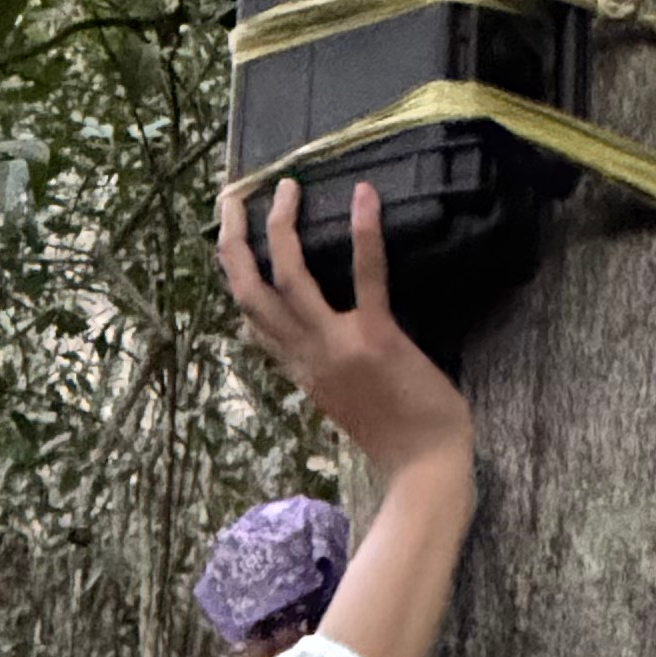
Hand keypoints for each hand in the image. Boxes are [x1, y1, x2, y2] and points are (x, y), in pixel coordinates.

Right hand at [216, 178, 471, 489]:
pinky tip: (364, 196)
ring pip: (288, 278)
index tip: (229, 236)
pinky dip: (363, 233)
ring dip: (282, 226)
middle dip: (235, 240)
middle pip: (249, 291)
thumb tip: (310, 341)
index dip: (234, 273)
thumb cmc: (396, 436)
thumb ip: (322, 371)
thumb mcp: (341, 402)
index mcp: (298, 370)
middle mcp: (305, 355)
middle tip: (234, 197)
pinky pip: (365, 278)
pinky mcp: (377, 339)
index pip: (250, 317)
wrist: (426, 468)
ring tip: (288, 187)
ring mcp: (336, 346)